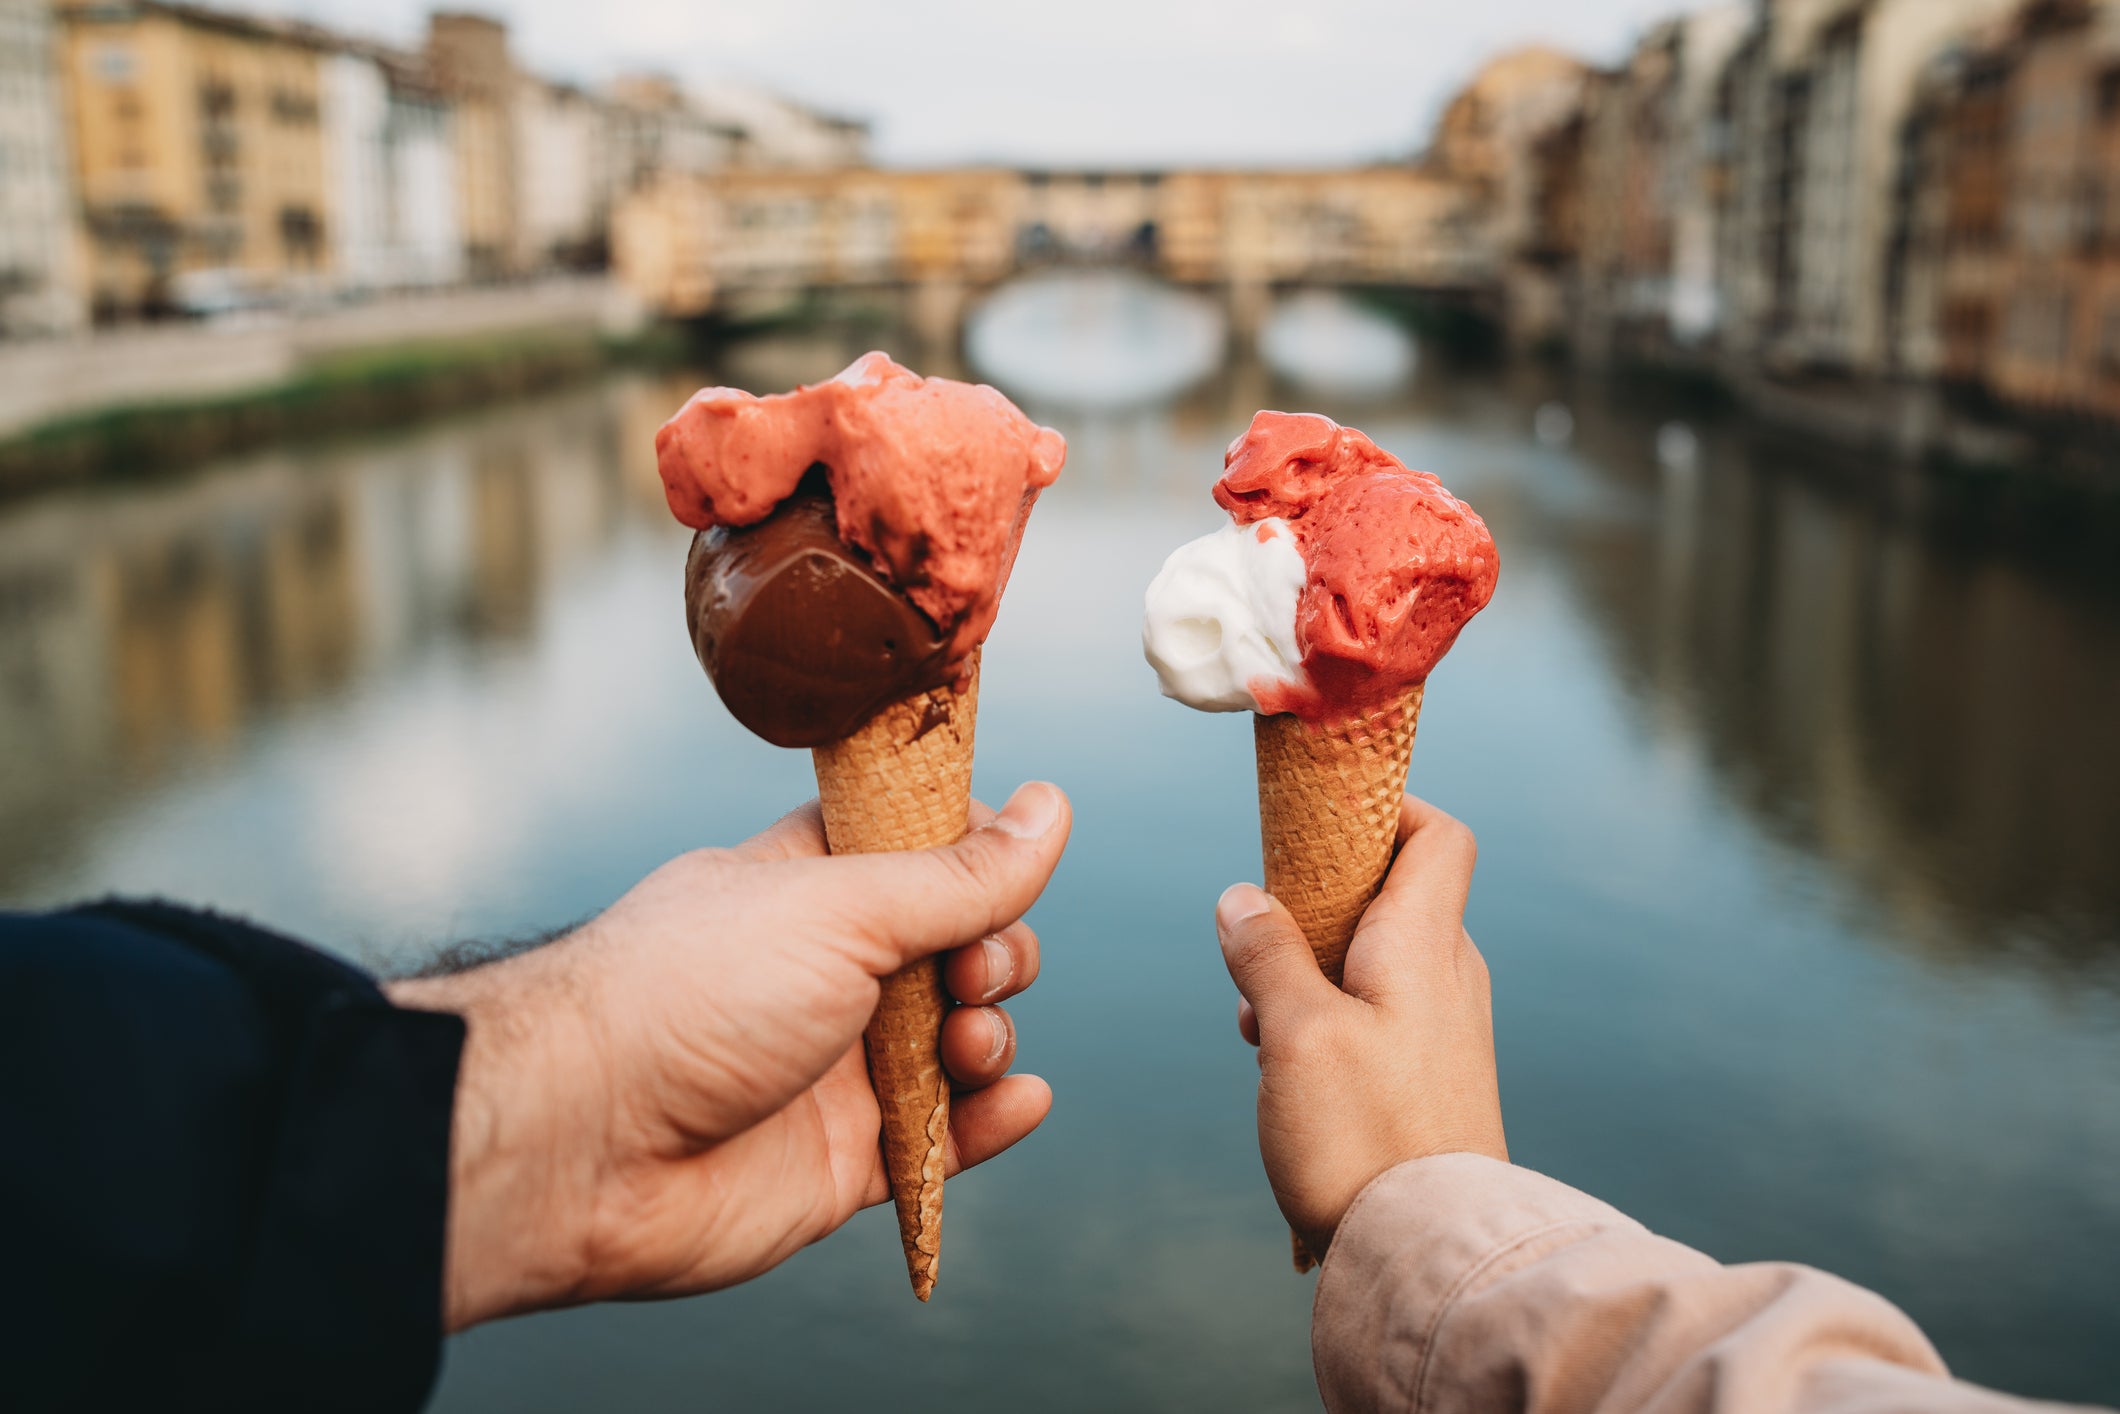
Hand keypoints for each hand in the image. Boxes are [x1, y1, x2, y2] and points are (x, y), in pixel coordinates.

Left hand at [388, 782, 1069, 1329]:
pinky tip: (1019, 1102)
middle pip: (955, 950)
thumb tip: (1052, 805)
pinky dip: (990, 1122)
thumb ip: (958, 874)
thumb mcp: (841, 906)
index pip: (918, 850)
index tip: (1003, 862)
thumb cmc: (691, 992)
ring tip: (968, 1045)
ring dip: (991, 1037)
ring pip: (954, 1045)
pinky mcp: (836, 1162)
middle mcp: (822, 972)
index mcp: (808, 886)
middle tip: (972, 972)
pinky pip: (938, 1141)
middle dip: (994, 954)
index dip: (974, 855)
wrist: (581, 1141)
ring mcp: (831, 1068)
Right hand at [1215, 794, 1504, 1259]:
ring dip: (1308, 972)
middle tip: (1259, 946)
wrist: (1430, 1255)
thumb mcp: (1293, 1032)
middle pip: (1391, 894)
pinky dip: (1326, 1019)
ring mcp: (1446, 1031)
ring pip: (1371, 961)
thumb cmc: (1364, 1139)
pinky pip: (1376, 1016)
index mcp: (1424, 944)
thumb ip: (1266, 952)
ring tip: (1260, 1028)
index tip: (1320, 812)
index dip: (1386, 806)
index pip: (1439, 835)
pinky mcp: (1432, 1080)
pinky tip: (1284, 1075)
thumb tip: (1242, 897)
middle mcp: (1449, 977)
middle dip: (1313, 903)